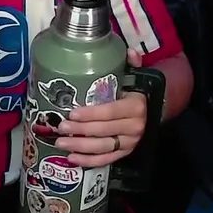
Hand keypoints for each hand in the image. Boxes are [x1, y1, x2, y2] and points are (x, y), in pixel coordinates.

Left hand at [53, 49, 146, 167]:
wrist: (152, 111)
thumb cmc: (136, 92)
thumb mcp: (137, 77)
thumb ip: (132, 64)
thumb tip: (128, 51)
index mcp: (135, 106)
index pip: (110, 111)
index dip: (91, 114)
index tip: (72, 112)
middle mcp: (135, 127)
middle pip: (103, 131)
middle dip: (80, 130)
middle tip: (60, 127)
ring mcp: (130, 142)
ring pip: (103, 147)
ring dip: (80, 147)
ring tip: (61, 143)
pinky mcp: (125, 153)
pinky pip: (106, 160)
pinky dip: (89, 161)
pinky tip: (72, 158)